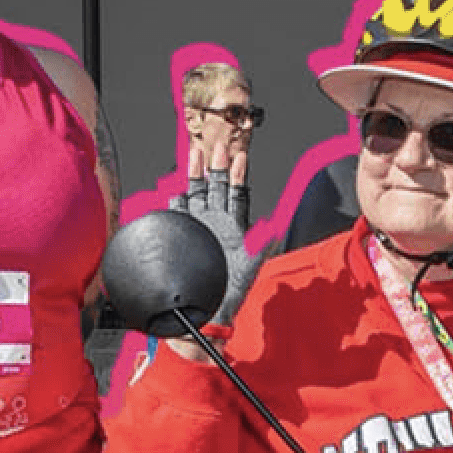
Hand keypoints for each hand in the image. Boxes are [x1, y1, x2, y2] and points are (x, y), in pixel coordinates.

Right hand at [181, 139, 255, 321]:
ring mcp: (199, 226)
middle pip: (216, 187)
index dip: (239, 175)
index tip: (241, 156)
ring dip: (196, 175)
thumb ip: (261, 243)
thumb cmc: (230, 288)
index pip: (237, 193)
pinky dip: (178, 202)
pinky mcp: (184, 235)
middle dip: (216, 167)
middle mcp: (216, 221)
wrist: (207, 306)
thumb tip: (274, 227)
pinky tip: (177, 190)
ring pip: (197, 194)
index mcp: (234, 225)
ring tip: (196, 154)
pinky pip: (179, 213)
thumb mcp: (250, 264)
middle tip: (218, 146)